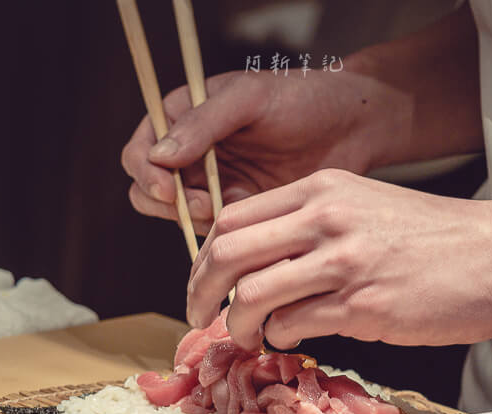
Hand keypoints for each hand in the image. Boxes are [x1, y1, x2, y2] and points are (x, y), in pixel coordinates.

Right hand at [122, 68, 404, 234]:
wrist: (352, 127)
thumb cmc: (302, 98)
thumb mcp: (250, 98)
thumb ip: (203, 122)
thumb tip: (158, 155)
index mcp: (183, 117)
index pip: (140, 151)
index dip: (145, 173)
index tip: (168, 187)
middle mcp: (191, 154)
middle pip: (148, 191)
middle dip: (167, 204)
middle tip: (200, 206)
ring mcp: (212, 185)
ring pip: (177, 217)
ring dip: (192, 222)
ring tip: (225, 211)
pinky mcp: (239, 211)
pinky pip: (213, 233)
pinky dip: (220, 238)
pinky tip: (245, 228)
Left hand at [186, 169, 491, 350]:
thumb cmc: (434, 237)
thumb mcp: (365, 206)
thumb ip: (311, 226)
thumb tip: (258, 265)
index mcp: (322, 189)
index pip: (231, 219)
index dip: (203, 259)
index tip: (202, 286)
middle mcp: (326, 218)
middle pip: (227, 253)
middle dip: (199, 292)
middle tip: (199, 318)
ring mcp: (344, 262)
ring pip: (251, 294)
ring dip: (236, 325)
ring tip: (247, 337)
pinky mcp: (364, 306)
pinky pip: (293, 325)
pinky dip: (279, 337)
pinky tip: (290, 339)